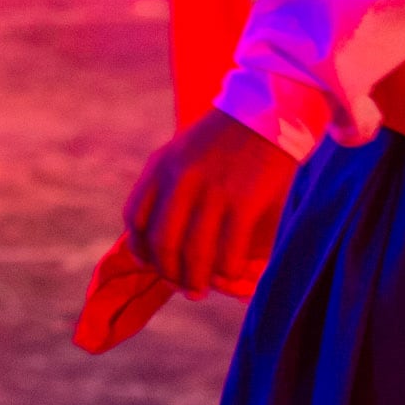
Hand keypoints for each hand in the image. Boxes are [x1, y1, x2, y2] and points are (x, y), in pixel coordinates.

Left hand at [120, 108, 299, 296]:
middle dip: (169, 272)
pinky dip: (227, 271)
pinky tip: (231, 274)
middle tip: (180, 286)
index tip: (150, 262)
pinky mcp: (244, 202)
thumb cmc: (224, 138)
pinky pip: (229, 251)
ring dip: (196, 280)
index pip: (135, 217)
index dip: (139, 247)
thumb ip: (166, 184)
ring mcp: (212, 191)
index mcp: (161, 166)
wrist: (268, 114)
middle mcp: (181, 179)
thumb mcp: (182, 151)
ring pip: (195, 253)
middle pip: (163, 242)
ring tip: (200, 290)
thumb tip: (153, 230)